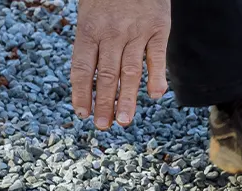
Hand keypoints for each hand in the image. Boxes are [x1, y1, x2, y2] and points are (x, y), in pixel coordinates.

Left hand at [70, 0, 169, 128]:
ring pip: (131, 71)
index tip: (82, 113)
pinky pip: (157, 57)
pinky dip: (157, 77)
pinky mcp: (159, 28)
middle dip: (104, 104)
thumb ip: (90, 44)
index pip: (83, 69)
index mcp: (89, 29)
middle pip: (107, 75)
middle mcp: (111, 32)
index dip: (82, 93)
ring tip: (124, 121)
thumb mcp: (89, 12)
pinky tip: (156, 96)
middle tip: (103, 126)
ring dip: (127, 99)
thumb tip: (89, 80)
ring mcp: (136, 31)